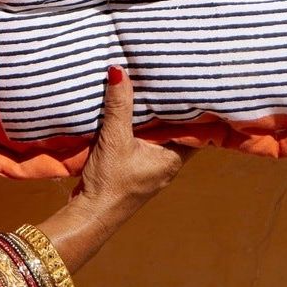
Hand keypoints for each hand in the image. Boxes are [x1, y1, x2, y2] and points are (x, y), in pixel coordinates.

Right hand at [73, 67, 192, 228]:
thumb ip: (119, 105)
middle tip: (173, 81)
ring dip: (156, 120)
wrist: (91, 216)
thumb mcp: (115, 138)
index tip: (194, 86)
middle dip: (173, 110)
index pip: (195, 129)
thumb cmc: (110, 181)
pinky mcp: (138, 172)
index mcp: (173, 158)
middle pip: (177, 131)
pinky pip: (147, 145)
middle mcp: (169, 165)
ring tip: (155, 90)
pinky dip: (143, 131)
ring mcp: (154, 170)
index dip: (195, 109)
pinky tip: (134, 115)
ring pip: (161, 138)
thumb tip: (119, 71)